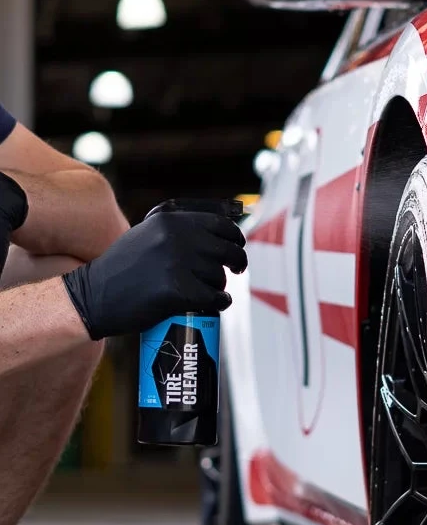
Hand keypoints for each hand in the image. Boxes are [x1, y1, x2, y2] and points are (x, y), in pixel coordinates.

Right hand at [61, 212, 247, 339]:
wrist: (91, 297)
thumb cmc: (122, 269)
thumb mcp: (147, 235)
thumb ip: (177, 229)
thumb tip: (220, 230)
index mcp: (169, 220)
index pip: (220, 224)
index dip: (235, 236)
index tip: (238, 245)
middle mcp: (174, 237)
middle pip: (227, 250)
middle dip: (237, 261)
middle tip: (236, 270)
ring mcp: (175, 263)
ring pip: (219, 276)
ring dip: (218, 285)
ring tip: (204, 290)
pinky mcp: (176, 290)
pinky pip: (214, 297)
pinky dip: (219, 303)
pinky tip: (214, 304)